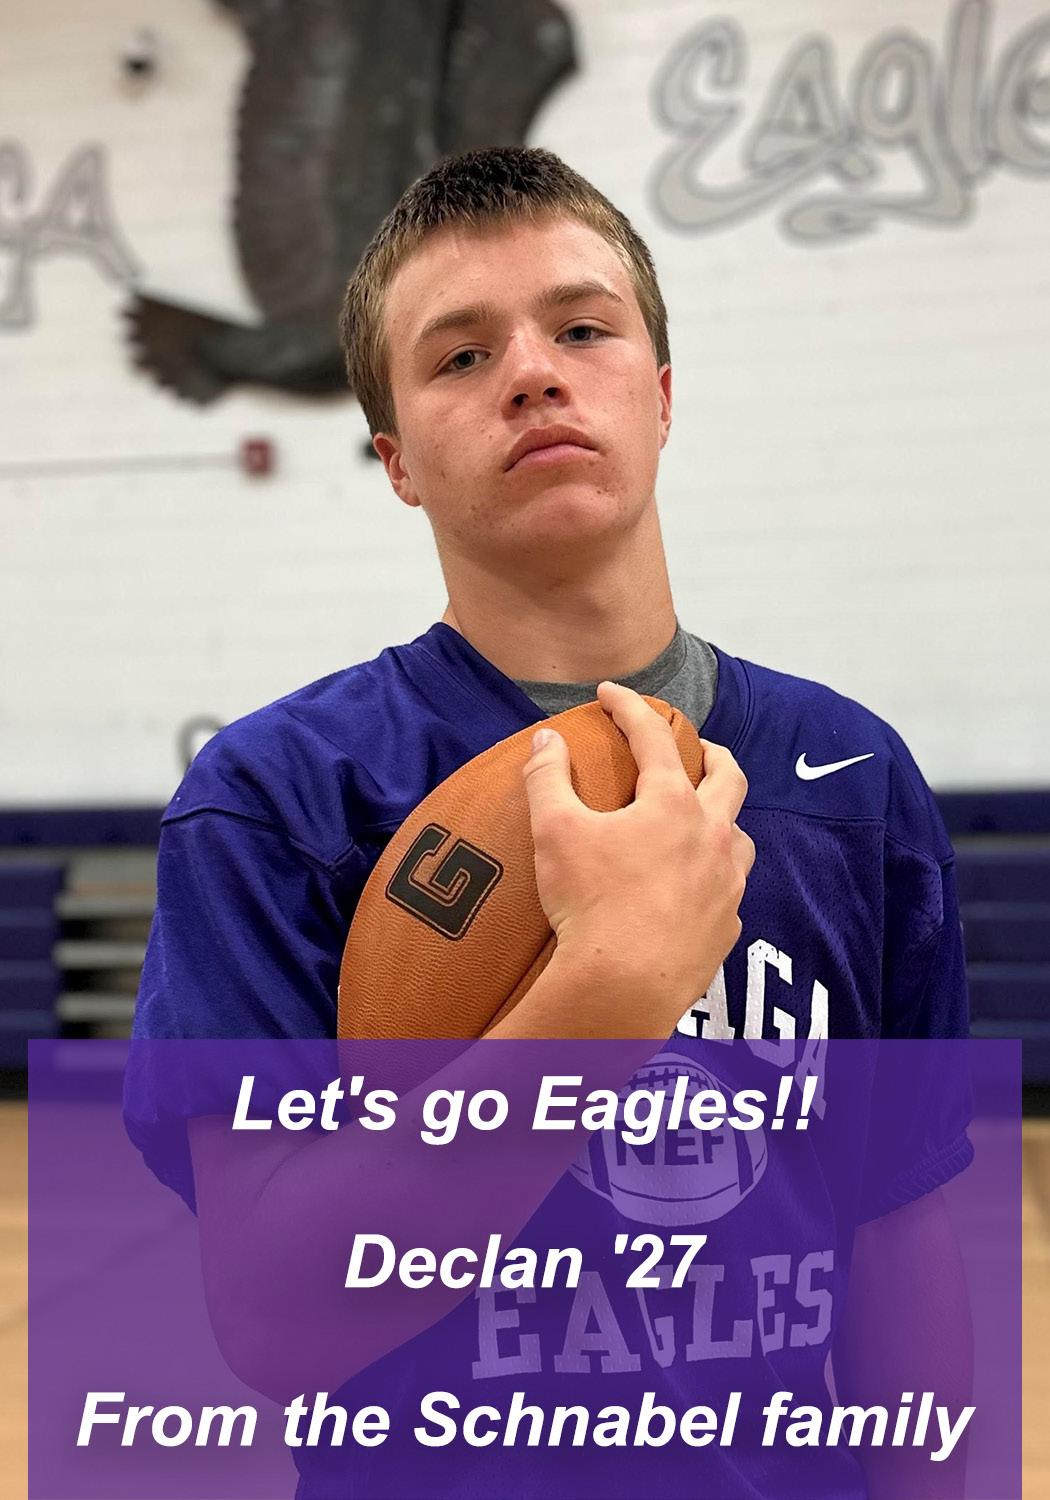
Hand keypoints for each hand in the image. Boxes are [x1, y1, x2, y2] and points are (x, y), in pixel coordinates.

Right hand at [521, 681, 753, 1029]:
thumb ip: (548, 778)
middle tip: (696, 747)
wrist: (623, 988)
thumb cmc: (590, 904)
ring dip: (722, 819)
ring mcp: (725, 885)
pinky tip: (694, 888)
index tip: (611, 694)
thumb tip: (547, 740)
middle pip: (729, 777)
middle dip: (712, 753)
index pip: (654, 738)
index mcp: (672, 805)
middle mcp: (711, 837)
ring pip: (739, 837)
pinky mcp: (725, 928)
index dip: (630, 708)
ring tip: (701, 820)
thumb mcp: (554, 831)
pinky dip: (714, 877)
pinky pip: (728, 892)